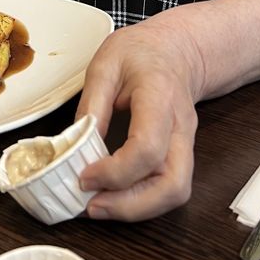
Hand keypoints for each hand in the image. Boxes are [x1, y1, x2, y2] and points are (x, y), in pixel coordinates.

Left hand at [75, 17, 200, 221]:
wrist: (176, 50)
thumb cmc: (140, 52)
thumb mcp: (106, 63)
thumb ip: (92, 103)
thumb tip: (74, 145)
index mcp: (161, 96)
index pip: (148, 147)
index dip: (115, 171)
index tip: (84, 175)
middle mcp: (181, 127)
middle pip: (174, 184)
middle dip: (132, 206)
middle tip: (92, 206)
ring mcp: (186, 144)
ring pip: (176, 193)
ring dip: (138, 209)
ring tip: (99, 206)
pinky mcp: (180, 155)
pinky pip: (169, 188)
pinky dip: (142, 201)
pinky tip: (114, 196)